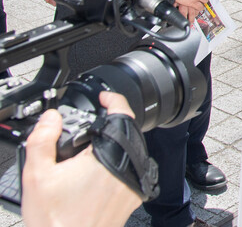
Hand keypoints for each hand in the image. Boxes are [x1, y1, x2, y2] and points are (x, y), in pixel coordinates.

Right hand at [21, 92, 142, 226]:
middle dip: (110, 125)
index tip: (105, 97)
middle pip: (127, 133)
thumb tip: (51, 117)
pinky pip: (133, 170)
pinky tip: (99, 173)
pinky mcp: (134, 198)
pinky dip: (120, 164)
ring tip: (91, 150)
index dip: (113, 100)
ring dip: (116, 145)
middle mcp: (129, 169)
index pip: (122, 115)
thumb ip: (43, 140)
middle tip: (91, 125)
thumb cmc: (55, 221)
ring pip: (132, 152)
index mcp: (110, 156)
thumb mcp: (37, 176)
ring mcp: (134, 184)